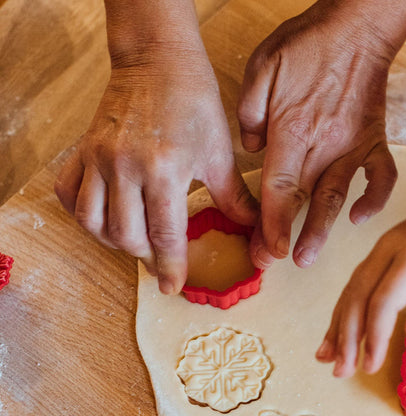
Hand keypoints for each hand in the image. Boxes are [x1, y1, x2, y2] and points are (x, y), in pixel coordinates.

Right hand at [55, 49, 257, 293]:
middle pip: (126, 235)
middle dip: (147, 256)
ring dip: (115, 242)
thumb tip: (256, 233)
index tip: (173, 286)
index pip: (164, 234)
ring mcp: (99, 158)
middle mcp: (125, 166)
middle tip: (162, 261)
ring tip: (137, 243)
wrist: (158, 60)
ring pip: (94, 221)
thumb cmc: (193, 104)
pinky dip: (84, 214)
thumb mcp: (220, 154)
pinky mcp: (83, 150)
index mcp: (164, 169)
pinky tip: (106, 219)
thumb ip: (235, 199)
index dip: (170, 266)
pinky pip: (70, 194)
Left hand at [237, 2, 400, 269]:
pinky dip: (375, 200)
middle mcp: (324, 147)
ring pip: (336, 198)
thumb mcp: (262, 66)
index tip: (265, 251)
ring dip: (322, 230)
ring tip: (308, 257)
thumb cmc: (308, 44)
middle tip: (276, 261)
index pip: (279, 189)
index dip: (271, 224)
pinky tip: (360, 218)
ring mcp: (353, 147)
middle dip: (288, 236)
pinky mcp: (374, 141)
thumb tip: (251, 149)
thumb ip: (249, 112)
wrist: (356, 28)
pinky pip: (381, 178)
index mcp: (293, 132)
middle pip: (304, 202)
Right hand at [316, 190, 405, 376]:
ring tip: (326, 358)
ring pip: (351, 290)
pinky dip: (345, 310)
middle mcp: (389, 249)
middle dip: (346, 337)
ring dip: (337, 326)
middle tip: (341, 372)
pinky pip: (357, 283)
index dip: (374, 337)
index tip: (370, 367)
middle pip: (358, 296)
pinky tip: (337, 331)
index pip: (383, 302)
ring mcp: (382, 248)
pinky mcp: (382, 252)